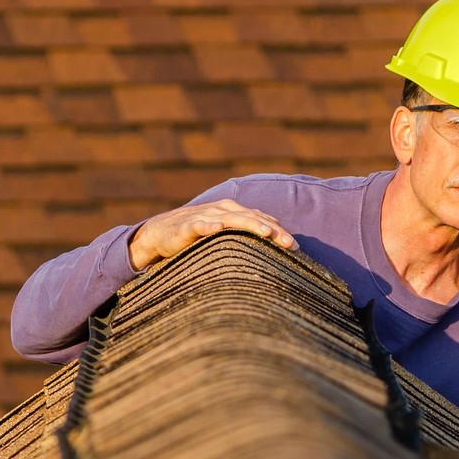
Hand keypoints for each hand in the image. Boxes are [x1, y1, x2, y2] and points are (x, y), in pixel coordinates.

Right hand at [127, 199, 297, 270]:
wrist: (161, 232)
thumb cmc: (197, 233)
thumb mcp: (225, 231)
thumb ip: (246, 231)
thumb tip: (273, 234)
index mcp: (234, 211)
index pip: (262, 219)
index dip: (279, 232)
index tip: (297, 248)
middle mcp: (222, 210)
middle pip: (252, 218)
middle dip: (273, 230)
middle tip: (290, 244)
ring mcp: (205, 216)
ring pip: (231, 219)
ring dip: (250, 224)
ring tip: (266, 233)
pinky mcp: (187, 226)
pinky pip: (199, 225)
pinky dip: (208, 226)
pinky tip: (217, 229)